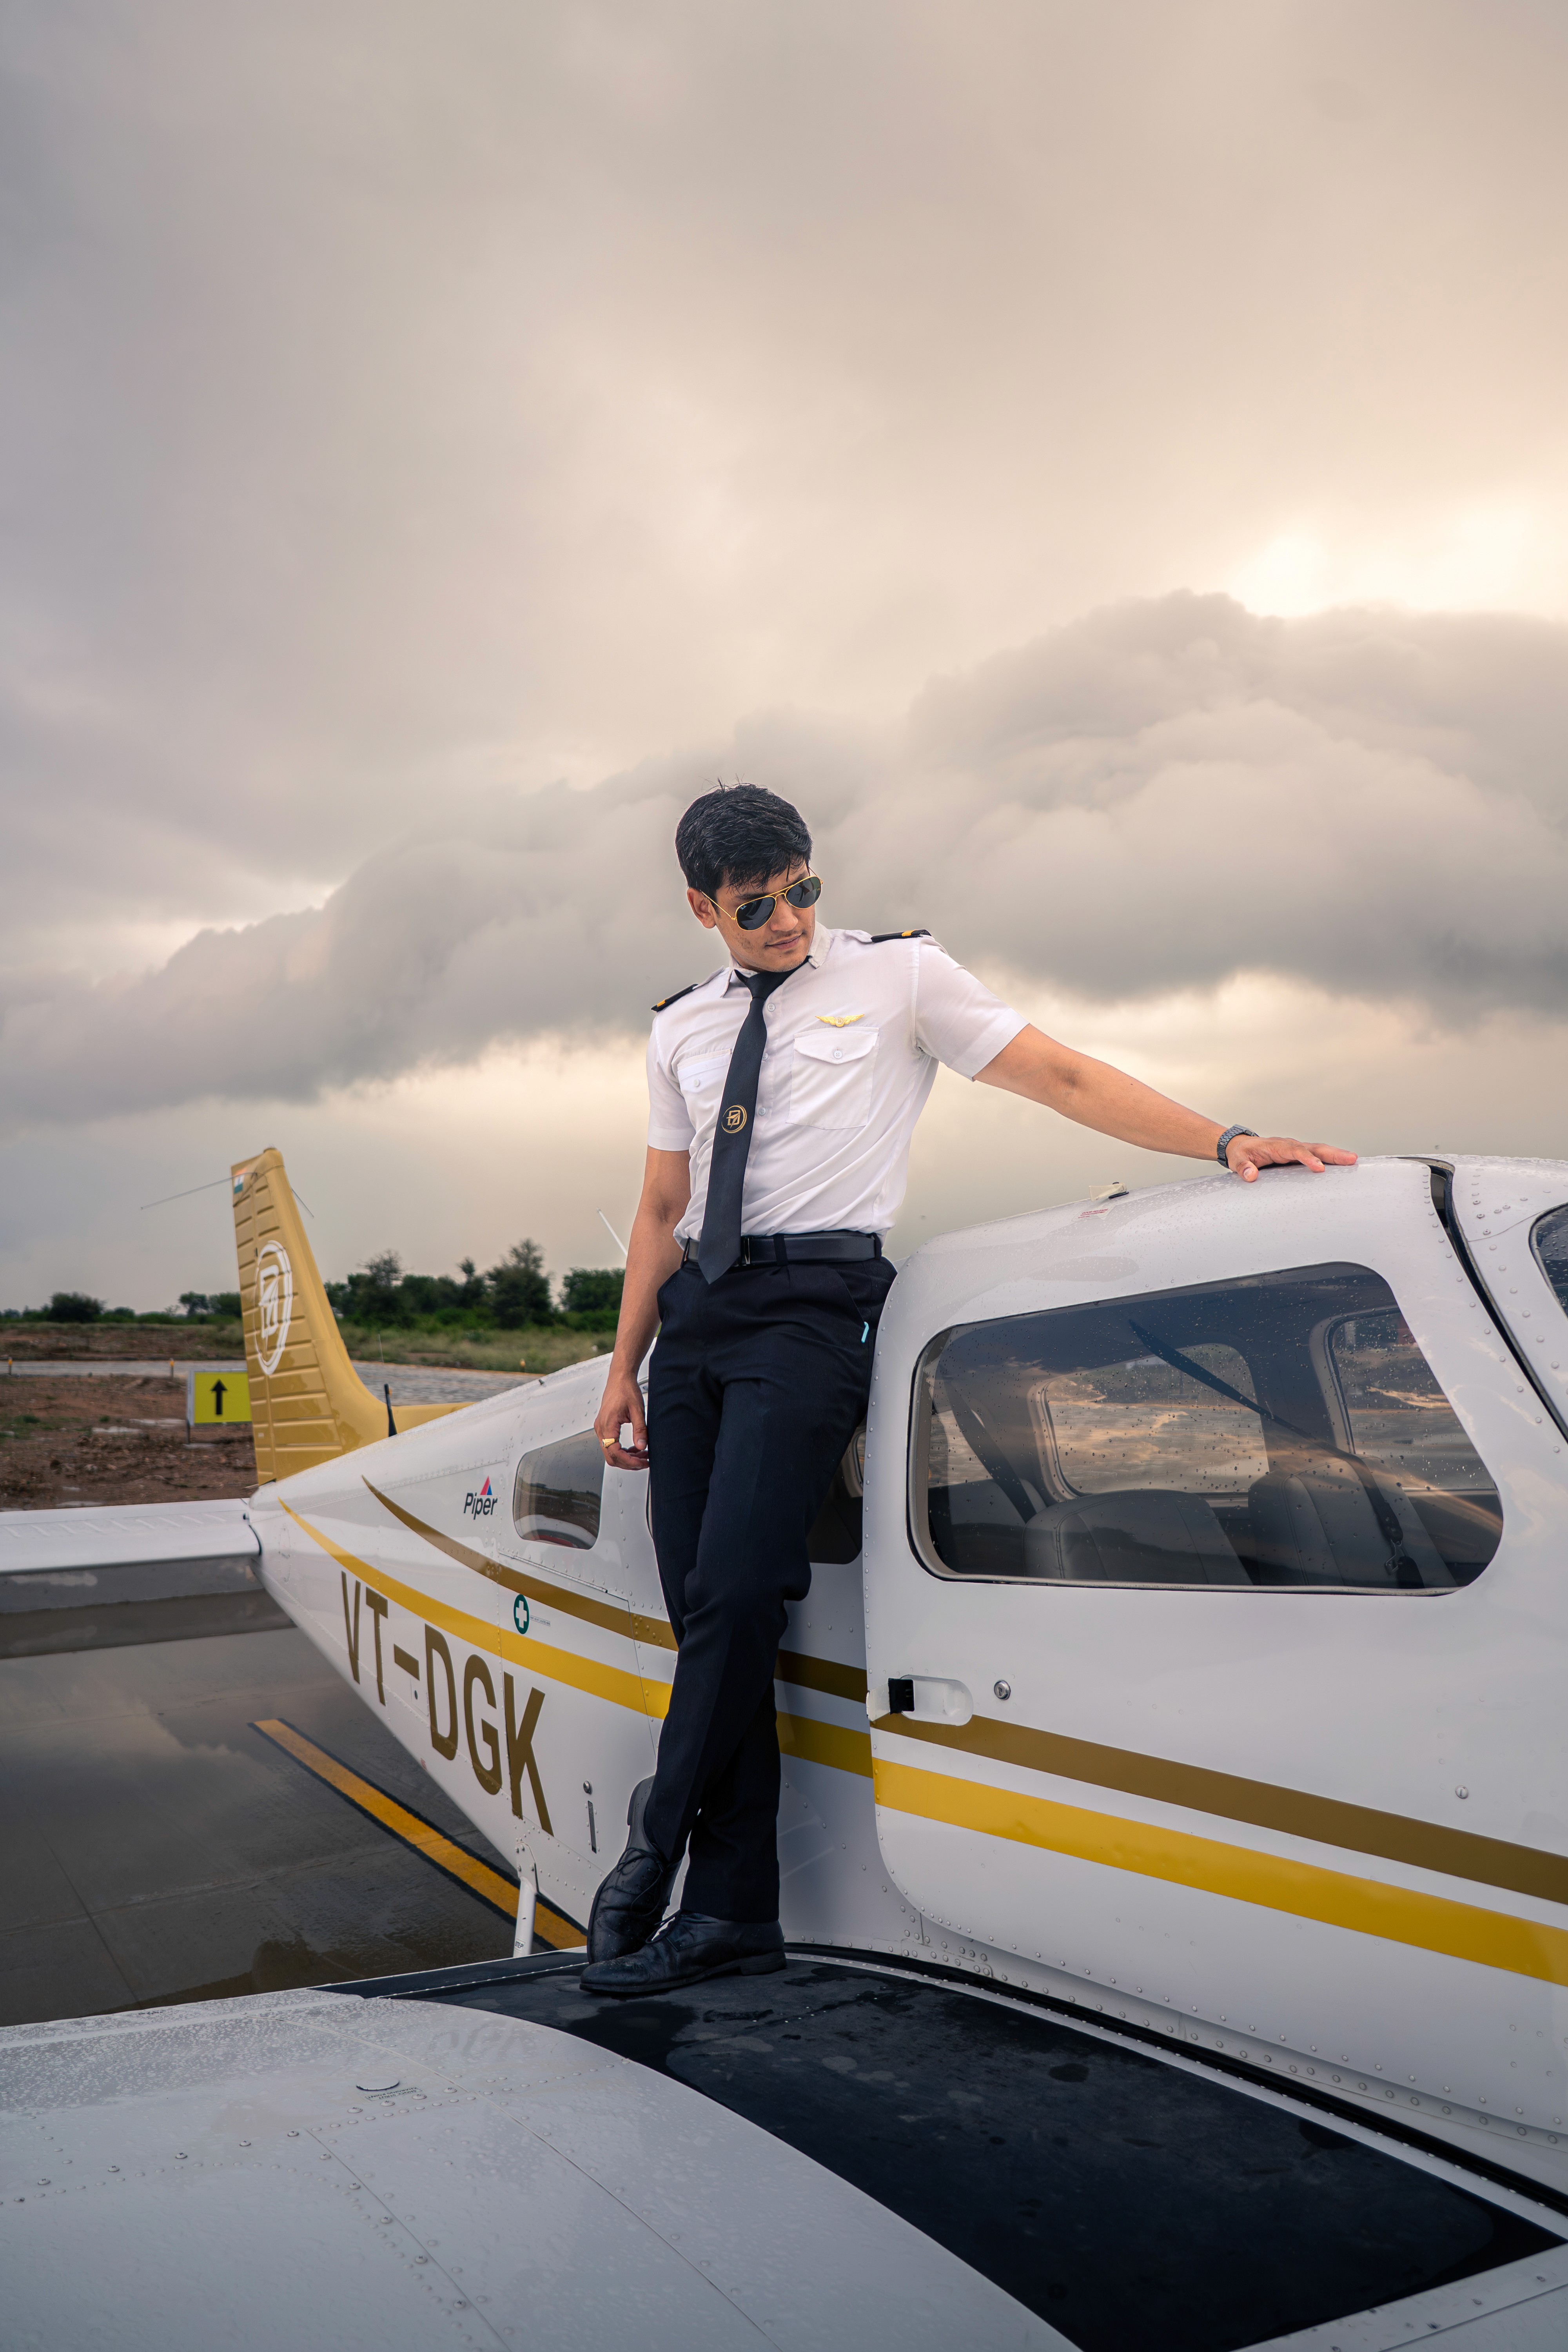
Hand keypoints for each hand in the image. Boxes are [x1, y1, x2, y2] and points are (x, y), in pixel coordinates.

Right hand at [595, 1363, 649, 1470]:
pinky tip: (635, 1449)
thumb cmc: (626, 1390)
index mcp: (607, 1425)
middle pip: (611, 1457)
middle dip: (628, 1463)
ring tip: (642, 1456)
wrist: (620, 1378)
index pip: (615, 1452)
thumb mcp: (637, 1410)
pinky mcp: (604, 1427)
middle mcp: (601, 1428)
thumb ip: (640, 1429)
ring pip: (610, 1453)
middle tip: (645, 1462)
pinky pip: (610, 1446)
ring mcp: (601, 1428)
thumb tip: (642, 1446)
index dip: (629, 1461)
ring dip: (626, 1458)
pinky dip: (622, 1451)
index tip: (642, 1463)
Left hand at [1225, 1134, 1357, 1182]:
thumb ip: (1243, 1168)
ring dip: (1336, 1155)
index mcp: (1277, 1146)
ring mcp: (1296, 1149)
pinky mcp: (1299, 1155)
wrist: (1240, 1147)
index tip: (1319, 1168)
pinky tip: (1343, 1165)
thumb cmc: (1241, 1154)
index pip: (1295, 1151)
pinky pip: (1317, 1155)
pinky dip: (1330, 1160)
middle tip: (1351, 1159)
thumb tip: (1251, 1176)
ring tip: (1353, 1161)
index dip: (1308, 1159)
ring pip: (1319, 1150)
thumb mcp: (1238, 1161)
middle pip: (1314, 1148)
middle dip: (1332, 1153)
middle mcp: (1290, 1145)